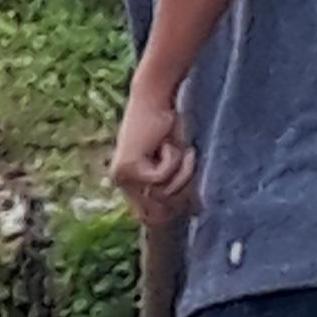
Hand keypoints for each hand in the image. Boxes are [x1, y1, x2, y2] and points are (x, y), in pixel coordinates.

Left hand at [110, 82, 196, 224]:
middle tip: (186, 162)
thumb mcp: (175, 162)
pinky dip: (172, 160)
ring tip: (175, 148)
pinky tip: (165, 143)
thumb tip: (195, 215)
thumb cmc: (169, 127)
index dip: (174, 210)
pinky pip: (162, 177)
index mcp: (128, 184)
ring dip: (179, 171)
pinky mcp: (130, 167)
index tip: (192, 199)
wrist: (155, 98)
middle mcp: (120, 183)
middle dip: (180, 189)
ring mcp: (122, 176)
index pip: (150, 217)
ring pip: (163, 195)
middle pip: (159, 211)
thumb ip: (177, 186)